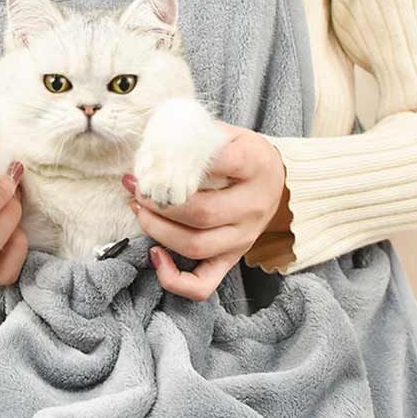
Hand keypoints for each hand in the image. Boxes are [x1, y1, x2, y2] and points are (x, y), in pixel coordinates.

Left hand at [123, 123, 290, 300]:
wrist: (279, 181)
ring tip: (139, 210)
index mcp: (255, 166)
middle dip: (159, 202)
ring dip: (157, 230)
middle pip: (201, 213)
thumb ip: (198, 135)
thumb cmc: (245, 154)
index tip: (156, 158)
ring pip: (195, 246)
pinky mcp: (232, 258)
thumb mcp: (230, 133)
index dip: (182, 160)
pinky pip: (203, 284)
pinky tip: (155, 254)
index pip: (222, 162)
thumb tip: (155, 144)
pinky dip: (174, 278)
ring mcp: (242, 238)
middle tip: (138, 188)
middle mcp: (252, 206)